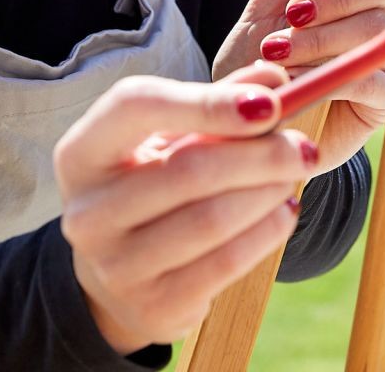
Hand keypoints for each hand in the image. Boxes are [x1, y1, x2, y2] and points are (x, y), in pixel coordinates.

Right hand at [53, 65, 317, 354]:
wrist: (121, 275)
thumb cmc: (151, 183)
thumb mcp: (170, 138)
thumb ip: (219, 101)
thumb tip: (275, 79)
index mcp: (81, 152)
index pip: (136, 106)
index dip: (206, 101)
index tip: (270, 102)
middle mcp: (87, 210)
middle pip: (187, 169)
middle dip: (260, 154)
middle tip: (303, 145)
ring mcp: (115, 264)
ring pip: (212, 219)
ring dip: (269, 191)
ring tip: (296, 173)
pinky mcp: (152, 306)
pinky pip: (225, 263)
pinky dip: (267, 232)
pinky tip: (285, 211)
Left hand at [213, 0, 384, 173]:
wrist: (245, 120)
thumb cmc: (260, 58)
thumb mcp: (267, 2)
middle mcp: (384, 16)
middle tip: (295, 11)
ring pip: (376, 29)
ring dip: (323, 37)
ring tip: (278, 49)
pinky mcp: (382, 103)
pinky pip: (372, 78)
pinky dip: (330, 75)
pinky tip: (297, 77)